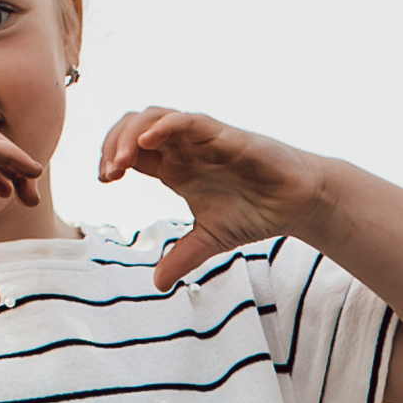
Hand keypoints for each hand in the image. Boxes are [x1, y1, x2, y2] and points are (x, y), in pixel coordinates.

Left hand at [98, 105, 334, 285]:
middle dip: (113, 144)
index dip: (111, 159)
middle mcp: (184, 148)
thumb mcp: (209, 240)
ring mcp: (202, 138)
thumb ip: (182, 257)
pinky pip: (188, 121)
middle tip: (108, 173)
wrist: (298, 203)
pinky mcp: (224, 135)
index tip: (104, 181)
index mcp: (175, 167)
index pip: (131, 152)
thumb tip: (157, 285)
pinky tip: (148, 141)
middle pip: (134, 129)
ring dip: (131, 134)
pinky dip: (165, 126)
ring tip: (121, 160)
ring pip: (155, 117)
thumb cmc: (256, 212)